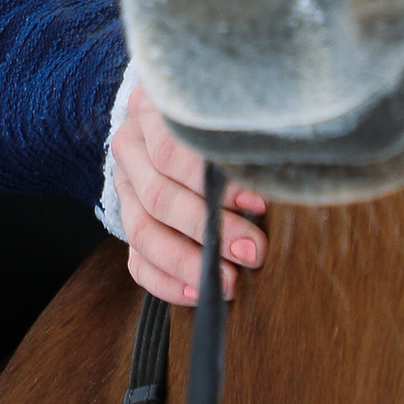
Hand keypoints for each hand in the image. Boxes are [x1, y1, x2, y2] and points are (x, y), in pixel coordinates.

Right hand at [112, 79, 269, 305]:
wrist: (190, 120)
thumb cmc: (226, 116)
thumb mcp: (233, 111)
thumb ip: (246, 135)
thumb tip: (277, 177)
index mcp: (150, 109)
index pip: (172, 151)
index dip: (215, 182)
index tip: (259, 202)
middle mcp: (131, 146)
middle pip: (158, 196)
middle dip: (208, 229)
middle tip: (253, 251)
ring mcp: (126, 186)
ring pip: (143, 232)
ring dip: (188, 263)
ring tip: (231, 281)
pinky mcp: (129, 221)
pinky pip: (137, 261)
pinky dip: (166, 282)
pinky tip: (197, 294)